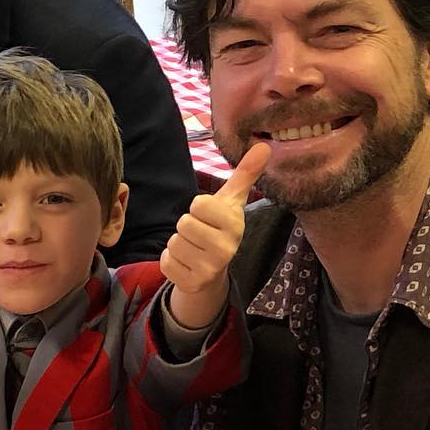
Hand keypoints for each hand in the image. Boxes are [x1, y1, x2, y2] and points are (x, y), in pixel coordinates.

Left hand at [161, 142, 269, 327]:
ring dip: (178, 244)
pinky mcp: (192, 283)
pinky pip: (166, 262)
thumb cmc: (219, 227)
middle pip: (184, 223)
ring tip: (194, 249)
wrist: (214, 271)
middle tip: (200, 234)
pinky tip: (186, 263)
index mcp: (234, 225)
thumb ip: (245, 173)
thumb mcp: (231, 201)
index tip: (209, 217)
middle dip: (187, 227)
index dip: (198, 208)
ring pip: (173, 243)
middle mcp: (226, 249)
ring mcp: (210, 269)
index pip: (198, 204)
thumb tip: (263, 146)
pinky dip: (170, 261)